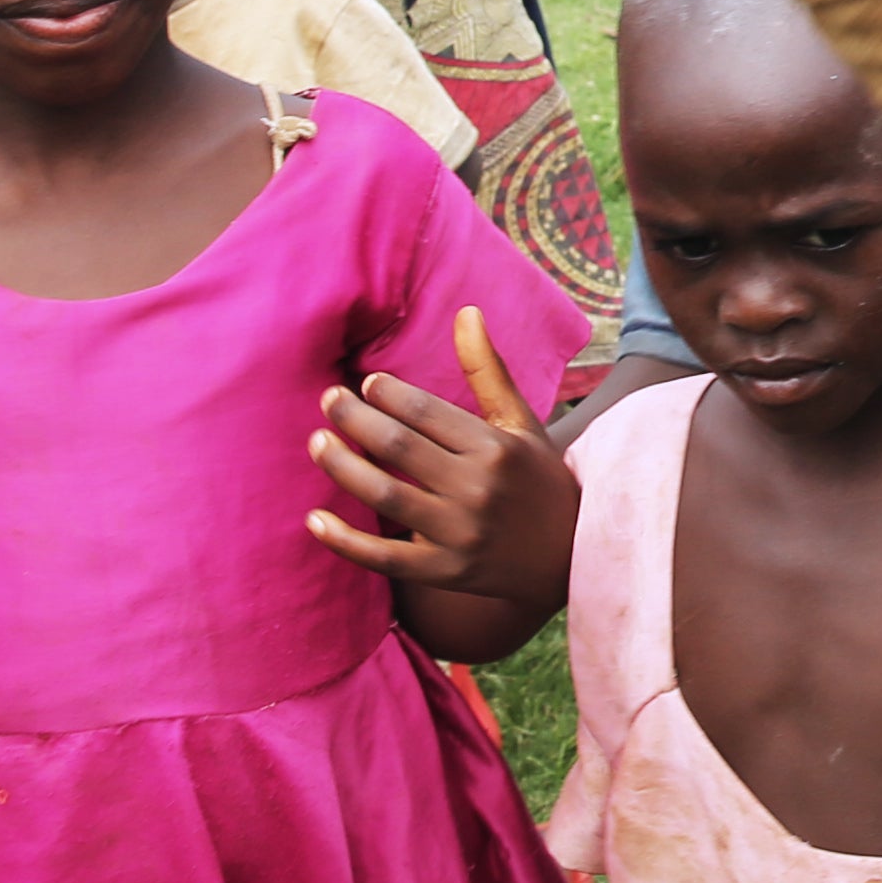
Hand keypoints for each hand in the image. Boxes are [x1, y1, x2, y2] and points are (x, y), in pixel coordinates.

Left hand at [308, 307, 574, 598]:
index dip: (389, 395)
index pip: (427, 413)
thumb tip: (466, 311)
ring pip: (386, 496)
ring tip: (316, 443)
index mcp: (495, 448)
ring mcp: (458, 534)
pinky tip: (314, 520)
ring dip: (342, 468)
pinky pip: (384, 558)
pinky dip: (346, 542)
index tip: (367, 384)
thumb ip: (487, 369)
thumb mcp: (520, 423)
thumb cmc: (536, 478)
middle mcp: (477, 489)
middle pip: (399, 447)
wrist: (566, 557)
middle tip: (328, 400)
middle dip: (355, 420)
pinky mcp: (443, 571)